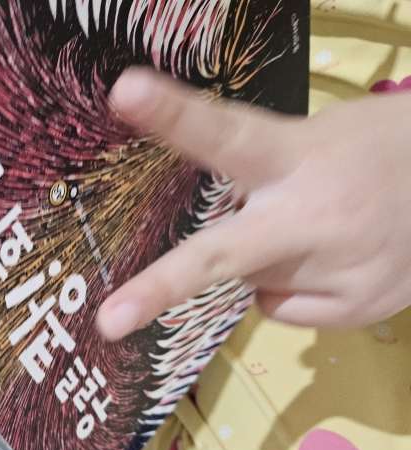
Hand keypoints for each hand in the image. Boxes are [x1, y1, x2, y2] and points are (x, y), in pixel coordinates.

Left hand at [97, 68, 410, 339]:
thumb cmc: (374, 153)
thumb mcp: (317, 140)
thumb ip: (262, 177)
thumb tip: (224, 238)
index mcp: (295, 156)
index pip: (225, 130)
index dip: (173, 115)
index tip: (124, 92)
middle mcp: (313, 217)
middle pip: (223, 254)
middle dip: (162, 288)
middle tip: (109, 322)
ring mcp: (339, 270)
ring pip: (253, 282)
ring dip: (267, 260)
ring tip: (321, 228)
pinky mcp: (359, 308)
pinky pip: (283, 306)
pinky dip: (294, 287)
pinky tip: (335, 258)